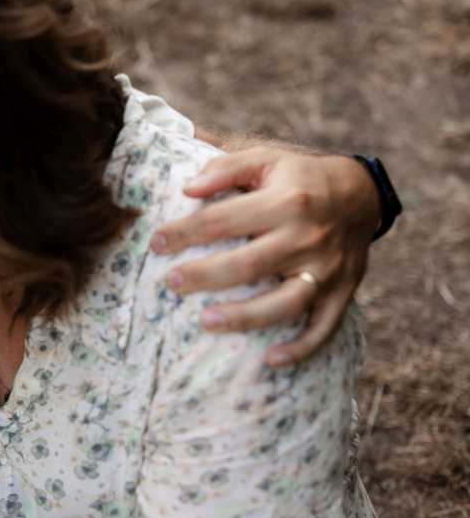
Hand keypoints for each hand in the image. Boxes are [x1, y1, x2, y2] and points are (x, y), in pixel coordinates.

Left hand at [152, 147, 378, 365]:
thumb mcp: (267, 158)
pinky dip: (302, 348)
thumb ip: (226, 169)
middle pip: (249, 265)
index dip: (186, 233)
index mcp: (287, 201)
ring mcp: (327, 269)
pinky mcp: (343, 292)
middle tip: (171, 282)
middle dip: (205, 276)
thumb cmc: (299, 178)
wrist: (362, 195)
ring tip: (206, 322)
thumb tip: (187, 188)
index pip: (225, 220)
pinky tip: (271, 359)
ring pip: (286, 303)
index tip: (156, 243)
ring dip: (245, 318)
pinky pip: (325, 327)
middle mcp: (308, 237)